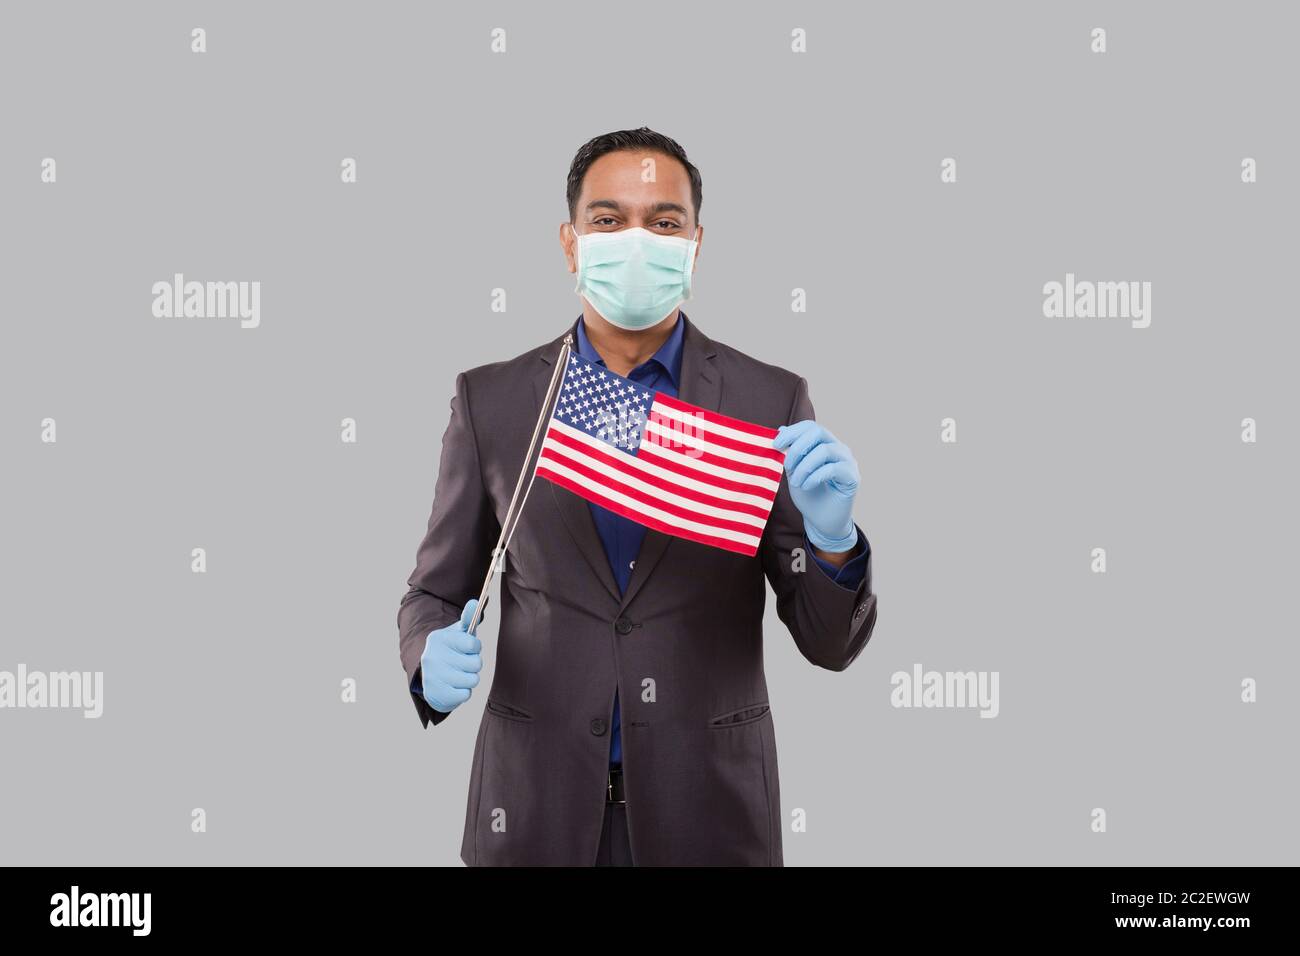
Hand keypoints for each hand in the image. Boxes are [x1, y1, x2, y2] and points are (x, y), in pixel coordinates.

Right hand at [418, 600, 482, 713]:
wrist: (428, 676)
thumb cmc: (450, 651)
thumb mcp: (457, 633)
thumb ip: (468, 617)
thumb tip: (476, 602)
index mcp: (439, 639)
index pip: (473, 644)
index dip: (474, 647)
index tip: (467, 648)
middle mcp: (433, 657)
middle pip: (476, 663)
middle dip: (473, 664)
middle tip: (462, 663)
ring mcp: (433, 677)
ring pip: (472, 680)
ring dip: (469, 679)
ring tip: (459, 674)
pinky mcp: (435, 694)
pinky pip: (465, 695)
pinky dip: (463, 692)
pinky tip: (454, 686)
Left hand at [773, 420, 860, 552]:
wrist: (822, 522)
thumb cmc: (809, 496)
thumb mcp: (794, 472)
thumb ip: (790, 452)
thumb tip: (780, 430)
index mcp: (825, 444)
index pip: (810, 427)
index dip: (792, 432)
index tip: (776, 445)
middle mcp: (839, 449)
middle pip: (819, 432)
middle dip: (798, 447)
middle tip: (787, 466)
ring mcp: (848, 462)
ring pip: (825, 450)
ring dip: (804, 466)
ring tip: (796, 482)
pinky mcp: (853, 477)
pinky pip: (833, 468)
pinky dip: (815, 477)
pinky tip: (806, 486)